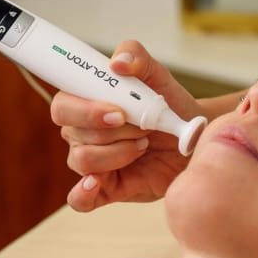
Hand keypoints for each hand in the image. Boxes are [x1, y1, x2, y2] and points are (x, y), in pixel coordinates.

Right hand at [51, 40, 201, 210]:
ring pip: (83, 160)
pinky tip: (96, 183)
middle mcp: (83, 134)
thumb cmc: (171, 107)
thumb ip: (138, 57)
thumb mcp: (159, 76)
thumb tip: (117, 61)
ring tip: (144, 146)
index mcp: (87, 104)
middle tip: (143, 127)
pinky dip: (82, 193)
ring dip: (118, 153)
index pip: (63, 105)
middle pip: (73, 133)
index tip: (118, 111)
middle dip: (112, 131)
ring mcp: (93, 163)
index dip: (84, 109)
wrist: (195, 139)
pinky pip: (80, 199)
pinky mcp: (106, 189)